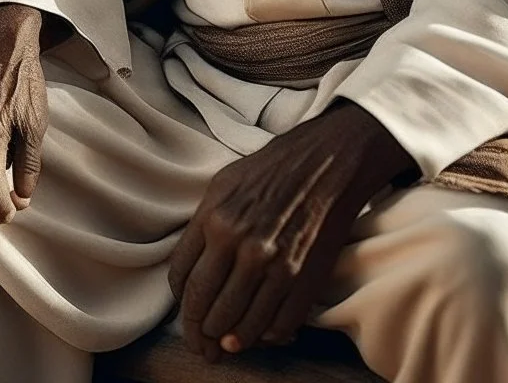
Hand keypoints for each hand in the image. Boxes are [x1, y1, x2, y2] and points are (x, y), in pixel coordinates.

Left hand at [168, 100, 417, 361]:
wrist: (327, 162)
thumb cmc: (272, 170)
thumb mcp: (223, 185)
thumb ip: (200, 227)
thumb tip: (188, 274)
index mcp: (216, 220)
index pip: (182, 283)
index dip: (180, 306)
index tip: (186, 312)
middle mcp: (243, 247)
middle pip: (206, 310)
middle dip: (199, 332)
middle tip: (201, 343)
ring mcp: (276, 267)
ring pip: (238, 327)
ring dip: (228, 341)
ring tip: (224, 345)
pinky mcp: (305, 280)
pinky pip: (276, 327)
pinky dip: (264, 337)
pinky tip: (258, 333)